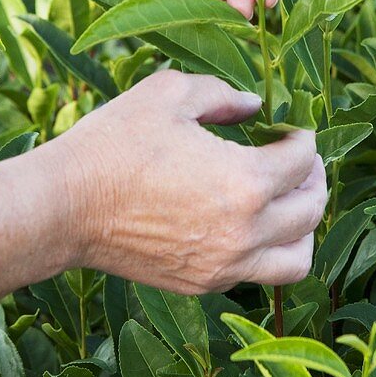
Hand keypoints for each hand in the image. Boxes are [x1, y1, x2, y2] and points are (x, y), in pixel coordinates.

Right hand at [54, 70, 325, 293]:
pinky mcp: (202, 283)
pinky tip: (248, 224)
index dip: (303, 138)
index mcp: (245, 181)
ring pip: (298, 258)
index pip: (303, 160)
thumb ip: (222, 93)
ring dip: (303, 227)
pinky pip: (258, 274)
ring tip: (287, 203)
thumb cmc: (113, 145)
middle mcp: (245, 231)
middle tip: (298, 161)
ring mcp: (224, 264)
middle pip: (311, 209)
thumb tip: (253, 104)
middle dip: (312, 178)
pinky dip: (268, 250)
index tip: (290, 128)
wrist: (63, 208)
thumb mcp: (169, 94)